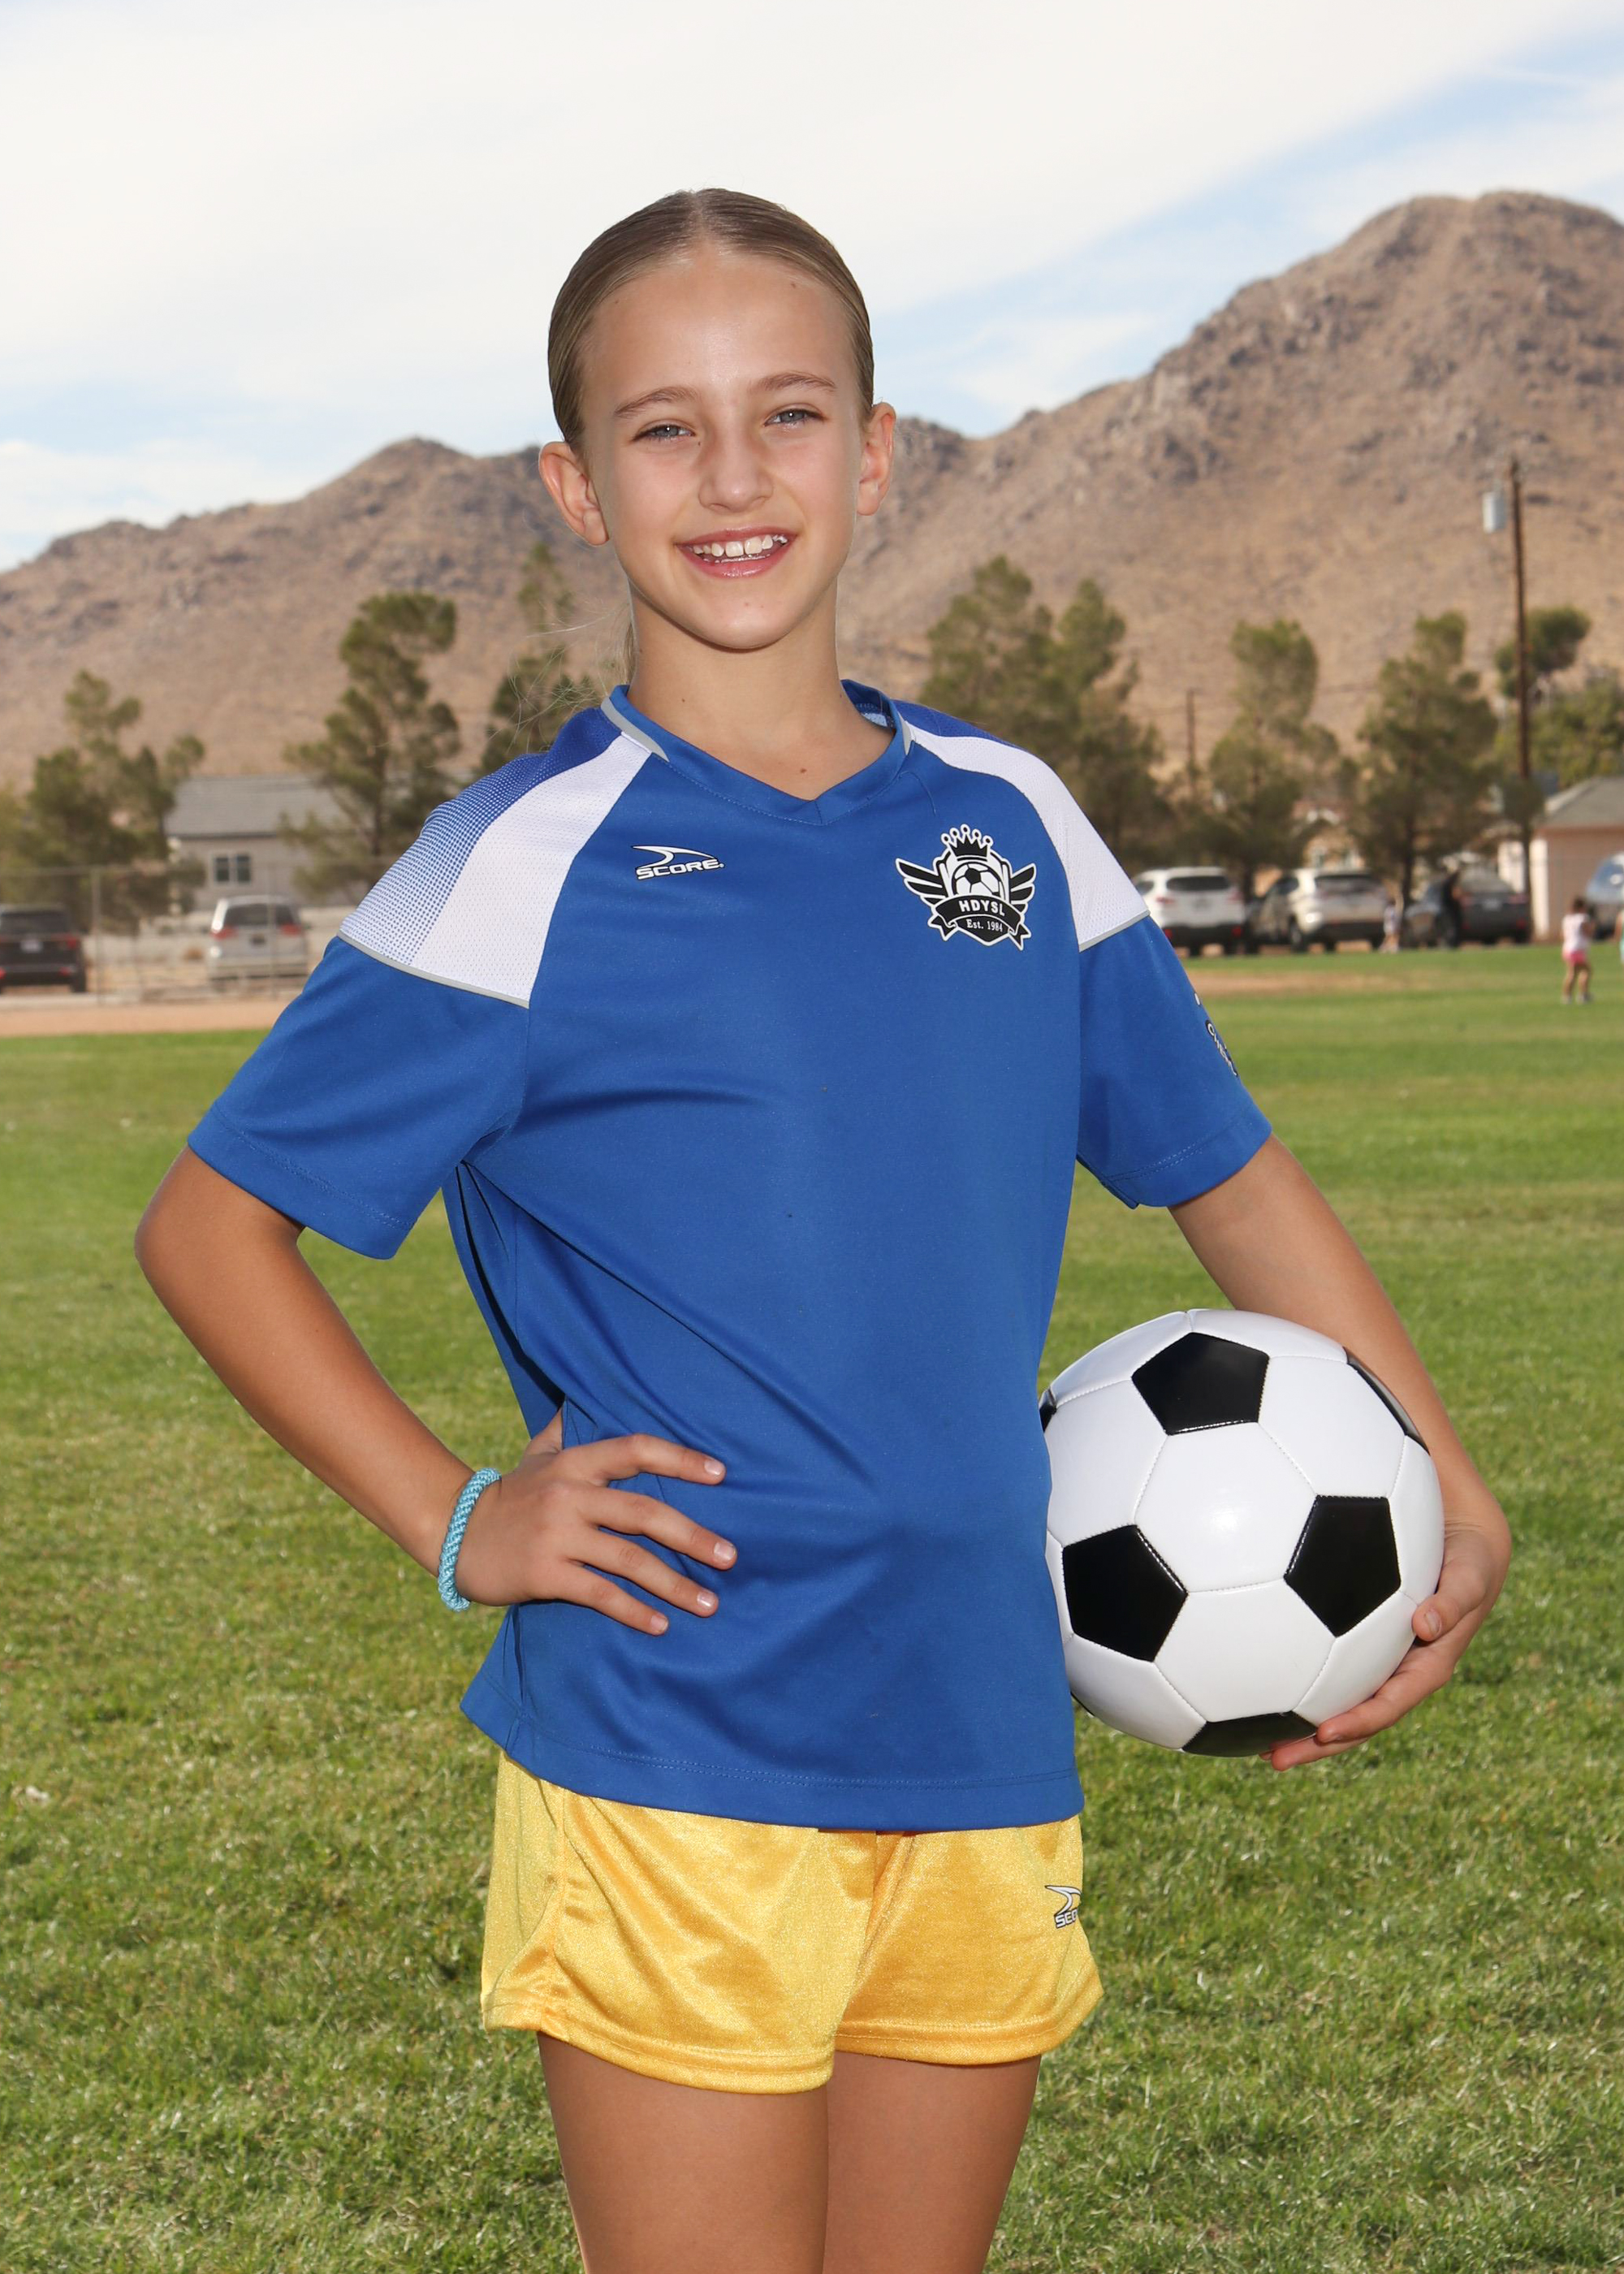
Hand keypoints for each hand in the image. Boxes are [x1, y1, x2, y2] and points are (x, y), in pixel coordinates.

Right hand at [452, 1411, 735, 1632]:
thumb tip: (588, 1394)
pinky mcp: (544, 1573)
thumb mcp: (537, 1454)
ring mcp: (556, 1536)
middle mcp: (568, 1496)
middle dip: (693, 1536)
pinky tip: (661, 1625)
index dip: (679, 1459)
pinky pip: (599, 1593)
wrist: (455, 1534)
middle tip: (731, 1557)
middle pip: (643, 1512)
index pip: (634, 1450)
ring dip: (674, 1584)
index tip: (721, 1474)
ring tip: (710, 1603)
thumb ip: (569, 1429)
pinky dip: (634, 1611)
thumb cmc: (510, 1495)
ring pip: (628, 1559)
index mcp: (574, 1463)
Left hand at [1268, 1480, 1510, 1770]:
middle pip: (1354, 1718)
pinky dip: (1295, 1680)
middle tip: (1273, 1760)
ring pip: (1335, 1700)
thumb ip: (1454, 1600)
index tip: (1325, 1733)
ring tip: (1252, 1741)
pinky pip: (1325, 1667)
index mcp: (1425, 1668)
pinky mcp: (1358, 1642)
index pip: (1389, 1706)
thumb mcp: (1471, 1577)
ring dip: (1298, 1725)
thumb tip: (1426, 1625)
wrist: (1462, 1544)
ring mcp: (1377, 1661)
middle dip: (1316, 1745)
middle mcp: (1397, 1673)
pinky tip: (1256, 1682)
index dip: (1359, 1722)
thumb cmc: (1469, 1561)